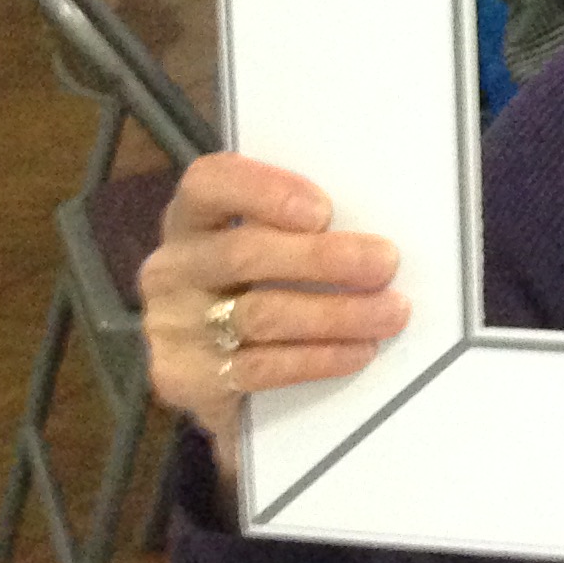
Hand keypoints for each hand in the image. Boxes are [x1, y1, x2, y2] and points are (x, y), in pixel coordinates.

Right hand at [138, 152, 409, 487]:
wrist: (217, 377)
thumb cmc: (262, 289)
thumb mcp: (272, 249)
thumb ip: (306, 230)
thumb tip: (378, 234)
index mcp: (193, 219)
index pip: (210, 183)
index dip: (264, 190)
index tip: (323, 210)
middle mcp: (173, 268)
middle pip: (244, 253)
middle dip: (323, 258)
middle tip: (385, 262)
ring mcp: (172, 326)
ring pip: (260, 314)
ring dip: (336, 314)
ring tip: (390, 312)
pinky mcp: (184, 379)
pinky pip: (258, 367)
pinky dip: (316, 359)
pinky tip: (357, 352)